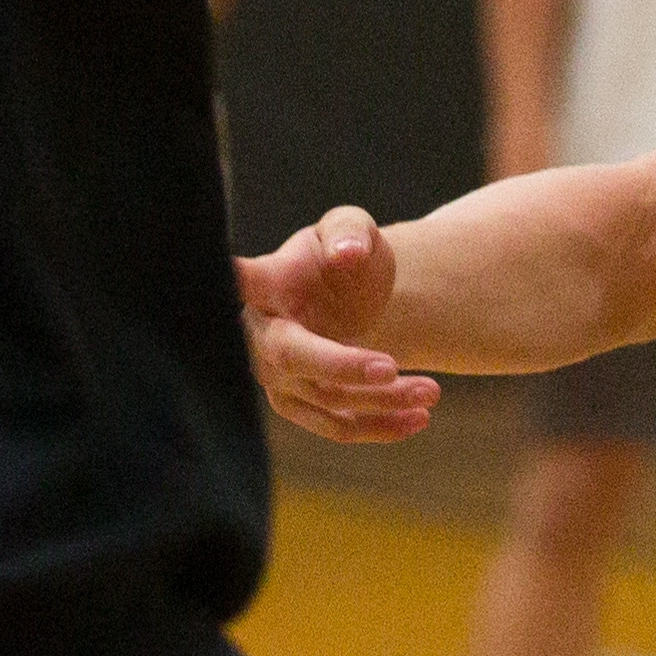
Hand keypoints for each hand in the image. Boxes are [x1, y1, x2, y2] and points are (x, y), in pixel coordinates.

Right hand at [237, 207, 439, 441]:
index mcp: (268, 282)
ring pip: (325, 399)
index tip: (224, 279)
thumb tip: (346, 253)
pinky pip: (338, 427)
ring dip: (381, 401)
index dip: (229, 285)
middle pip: (291, 358)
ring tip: (432, 391)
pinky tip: (418, 418)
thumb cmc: (343, 252)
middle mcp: (261, 332)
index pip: (241, 281)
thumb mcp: (351, 227)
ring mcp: (276, 374)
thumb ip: (348, 231)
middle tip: (393, 366)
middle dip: (342, 368)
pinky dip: (380, 428)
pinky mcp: (300, 404)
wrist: (352, 291)